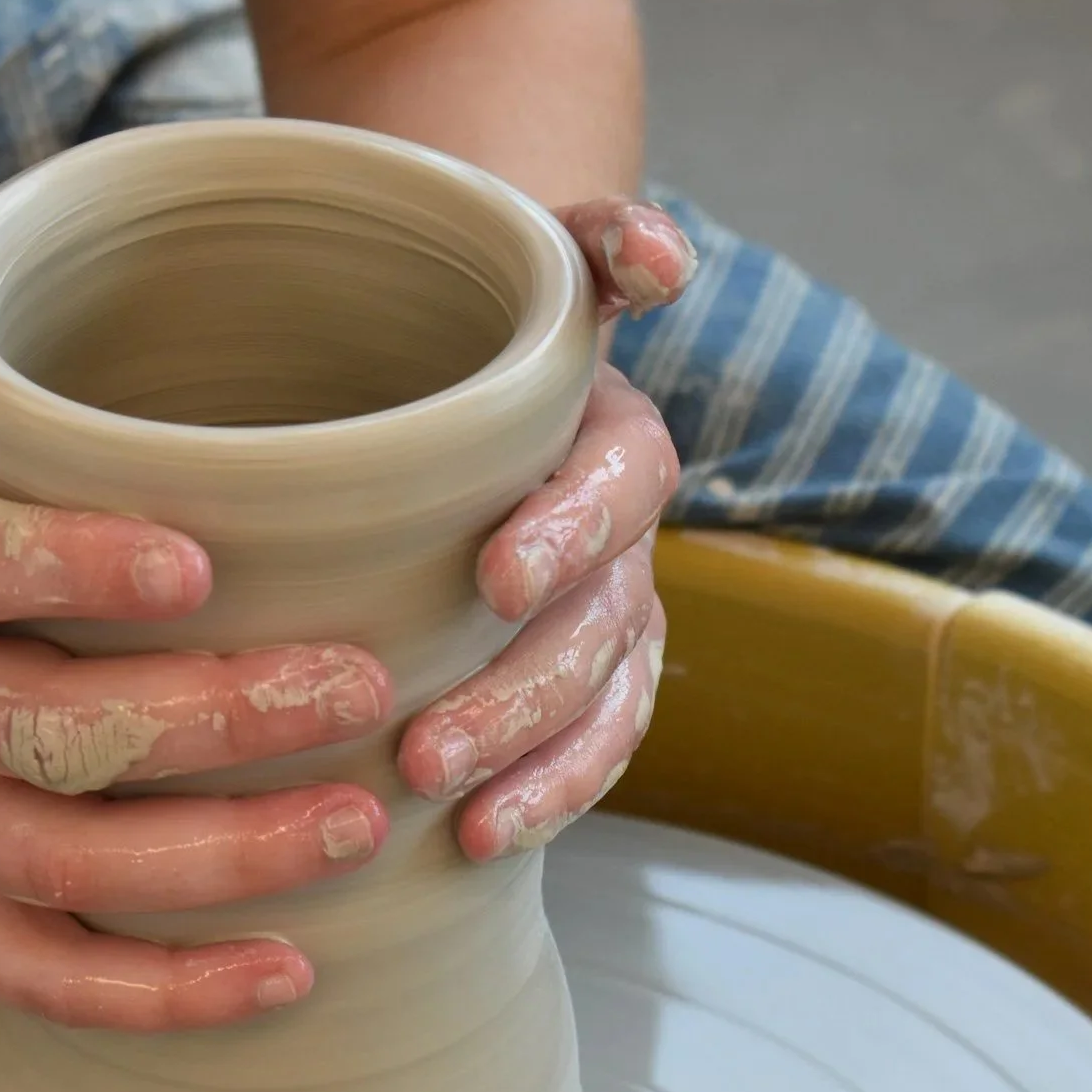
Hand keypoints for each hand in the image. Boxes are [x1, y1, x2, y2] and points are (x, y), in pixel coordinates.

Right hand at [0, 100, 395, 1030]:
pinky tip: (289, 975)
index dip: (64, 572)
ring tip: (360, 826)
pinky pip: (34, 977)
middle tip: (358, 689)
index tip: (204, 562)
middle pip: (31, 734)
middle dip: (198, 727)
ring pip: (50, 867)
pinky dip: (157, 993)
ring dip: (209, 864)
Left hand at [398, 197, 696, 860]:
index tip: (495, 576)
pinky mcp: (582, 684)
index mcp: (617, 444)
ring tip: (454, 817)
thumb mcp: (534, 263)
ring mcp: (611, 620)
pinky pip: (588, 751)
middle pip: (599, 627)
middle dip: (522, 695)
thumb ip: (600, 244)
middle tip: (427, 751)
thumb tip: (664, 257)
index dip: (570, 530)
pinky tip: (475, 847)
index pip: (620, 489)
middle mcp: (629, 542)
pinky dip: (546, 797)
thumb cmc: (477, 327)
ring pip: (600, 706)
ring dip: (537, 768)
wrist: (471, 379)